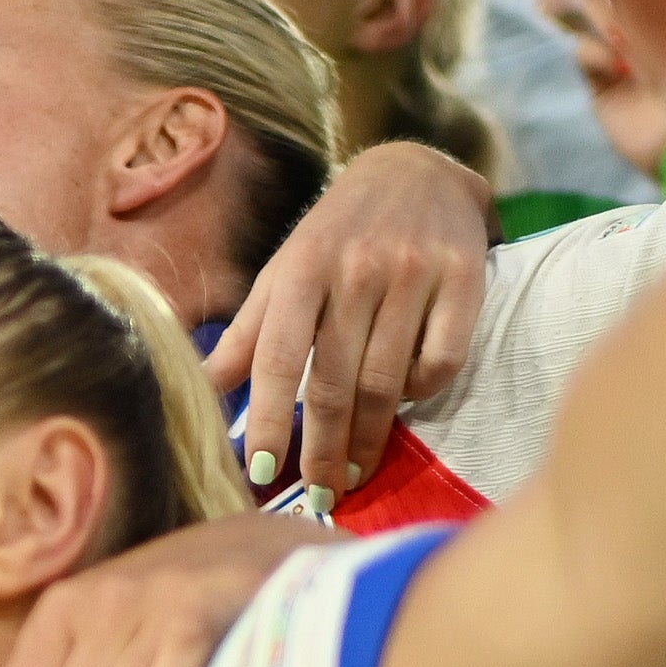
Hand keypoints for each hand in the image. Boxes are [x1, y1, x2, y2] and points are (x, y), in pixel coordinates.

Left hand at [215, 139, 493, 494]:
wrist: (417, 170)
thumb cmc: (338, 232)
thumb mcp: (285, 270)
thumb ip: (248, 332)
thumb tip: (201, 389)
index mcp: (303, 268)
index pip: (279, 357)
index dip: (269, 420)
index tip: (262, 473)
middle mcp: (356, 269)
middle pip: (335, 382)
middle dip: (323, 451)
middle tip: (319, 496)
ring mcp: (413, 273)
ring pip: (388, 382)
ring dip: (371, 440)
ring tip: (356, 475)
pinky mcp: (465, 279)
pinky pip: (441, 362)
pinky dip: (422, 393)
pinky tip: (406, 405)